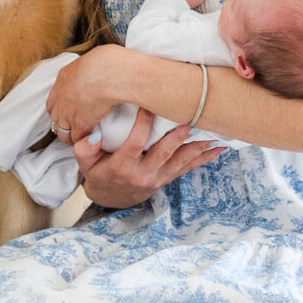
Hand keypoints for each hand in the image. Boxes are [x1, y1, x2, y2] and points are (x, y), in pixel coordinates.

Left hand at [45, 44, 131, 137]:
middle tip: (71, 126)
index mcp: (63, 78)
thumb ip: (88, 68)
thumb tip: (96, 67)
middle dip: (61, 122)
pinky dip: (82, 141)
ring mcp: (67, 112)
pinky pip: (76, 139)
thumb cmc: (107, 62)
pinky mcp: (79, 125)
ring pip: (61, 131)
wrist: (109, 73)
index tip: (68, 110)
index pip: (54, 98)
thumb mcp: (92, 59)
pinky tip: (89, 141)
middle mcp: (61, 96)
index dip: (60, 106)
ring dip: (69, 135)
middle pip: (54, 116)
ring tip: (80, 138)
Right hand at [75, 112, 223, 207]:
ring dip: (198, 147)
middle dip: (178, 135)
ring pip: (180, 161)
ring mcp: (157, 177)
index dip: (143, 123)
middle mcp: (143, 173)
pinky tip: (218, 149)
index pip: (135, 142)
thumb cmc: (98, 173)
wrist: (111, 198)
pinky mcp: (167, 179)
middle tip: (191, 118)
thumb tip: (93, 136)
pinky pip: (187, 168)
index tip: (150, 104)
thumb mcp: (85, 164)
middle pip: (164, 152)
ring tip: (214, 134)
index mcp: (122, 167)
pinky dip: (203, 159)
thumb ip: (85, 149)